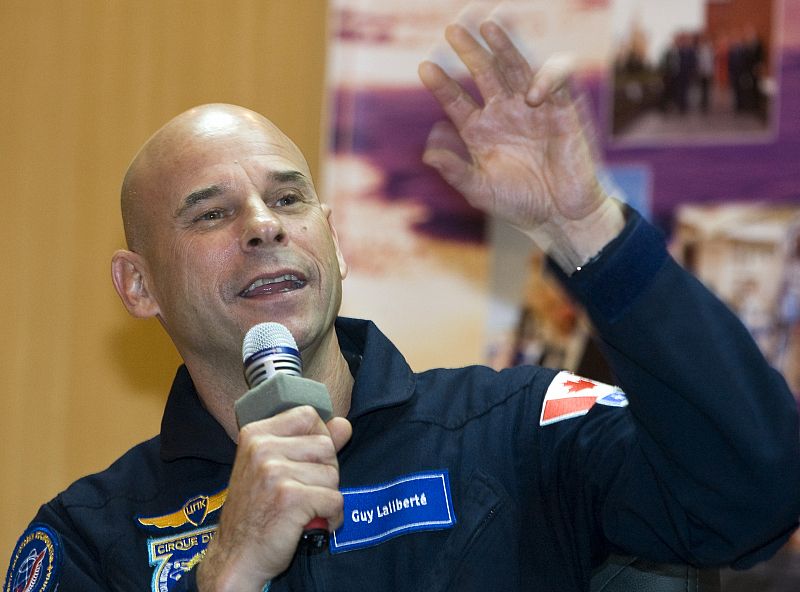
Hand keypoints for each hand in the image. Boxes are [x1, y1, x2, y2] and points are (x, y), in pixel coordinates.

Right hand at [196, 407, 351, 590]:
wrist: (236, 557)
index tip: (305, 462)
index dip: (318, 438)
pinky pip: (335, 500)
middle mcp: (262, 448)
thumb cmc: (256, 511)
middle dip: (325, 472)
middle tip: (302, 492)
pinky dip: (331, 517)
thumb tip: (344, 424)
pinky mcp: (290, 498)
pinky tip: (312, 523)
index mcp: (256, 434)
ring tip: (304, 509)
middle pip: (325, 445)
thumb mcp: (274, 467)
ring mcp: (274, 472)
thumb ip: (310, 442)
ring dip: (327, 496)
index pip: (308, 415)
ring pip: (332, 474)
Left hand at [419, 21, 622, 267]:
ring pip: (517, 67)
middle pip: (485, 73)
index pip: (456, 101)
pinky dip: (546, 78)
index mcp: (479, 131)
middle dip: (470, 51)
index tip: (425, 68)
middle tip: (453, 30)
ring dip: (504, 46)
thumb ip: (456, 172)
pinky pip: (555, 81)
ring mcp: (532, 109)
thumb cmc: (519, 205)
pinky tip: (531, 94)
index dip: (441, 85)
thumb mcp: (481, 191)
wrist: (560, 216)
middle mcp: (503, 114)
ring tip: (489, 25)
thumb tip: (428, 155)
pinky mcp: (563, 110)